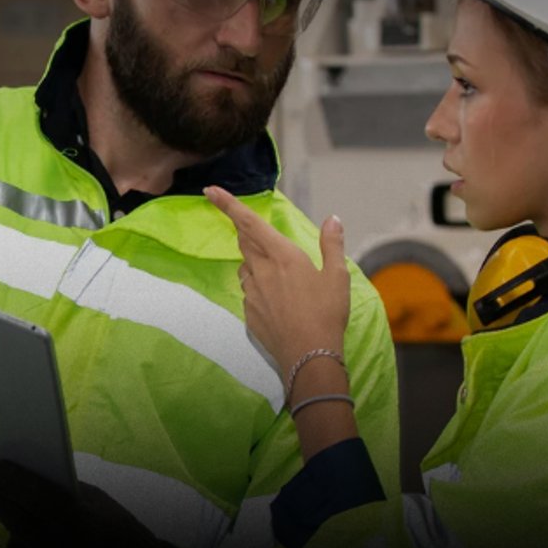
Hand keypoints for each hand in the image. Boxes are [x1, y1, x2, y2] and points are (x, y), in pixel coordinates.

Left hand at [0, 459, 170, 547]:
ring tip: (42, 537)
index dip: (8, 477)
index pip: (31, 493)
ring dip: (19, 535)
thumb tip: (24, 479)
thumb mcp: (101, 506)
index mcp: (75, 522)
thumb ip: (65, 493)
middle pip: (11, 516)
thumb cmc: (123, 540)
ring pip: (14, 544)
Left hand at [205, 185, 351, 377]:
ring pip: (246, 267)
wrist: (309, 356)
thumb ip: (332, 244)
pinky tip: (278, 301)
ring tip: (281, 274)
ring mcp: (251, 292)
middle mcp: (260, 270)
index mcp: (281, 255)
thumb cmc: (326, 313)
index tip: (209, 190)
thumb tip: (332, 219)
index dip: (227, 204)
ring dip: (256, 261)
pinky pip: (249, 291)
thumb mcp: (337, 276)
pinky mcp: (248, 312)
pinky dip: (259, 287)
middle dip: (247, 232)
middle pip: (245, 241)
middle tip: (261, 234)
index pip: (248, 222)